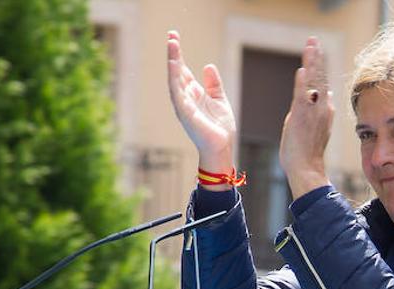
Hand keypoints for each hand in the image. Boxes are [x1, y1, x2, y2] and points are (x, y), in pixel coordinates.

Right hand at [166, 31, 236, 176]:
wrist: (222, 148)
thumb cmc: (219, 128)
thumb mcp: (219, 100)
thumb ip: (214, 84)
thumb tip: (208, 66)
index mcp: (194, 94)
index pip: (184, 71)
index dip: (179, 55)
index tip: (174, 38)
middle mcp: (185, 98)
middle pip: (177, 71)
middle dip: (174, 54)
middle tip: (171, 35)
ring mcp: (183, 105)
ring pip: (174, 79)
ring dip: (172, 61)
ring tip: (171, 44)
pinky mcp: (185, 113)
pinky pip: (177, 93)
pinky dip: (174, 78)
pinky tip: (173, 65)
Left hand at [279, 37, 333, 197]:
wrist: (306, 169)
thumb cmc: (308, 153)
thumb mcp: (316, 126)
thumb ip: (319, 109)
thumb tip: (326, 94)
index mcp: (325, 110)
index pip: (322, 83)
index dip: (319, 66)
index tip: (315, 50)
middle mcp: (322, 108)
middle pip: (320, 77)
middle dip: (317, 57)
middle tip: (313, 40)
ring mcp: (313, 112)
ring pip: (313, 83)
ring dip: (311, 62)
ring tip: (310, 45)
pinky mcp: (301, 118)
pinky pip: (302, 97)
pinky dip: (302, 83)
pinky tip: (302, 69)